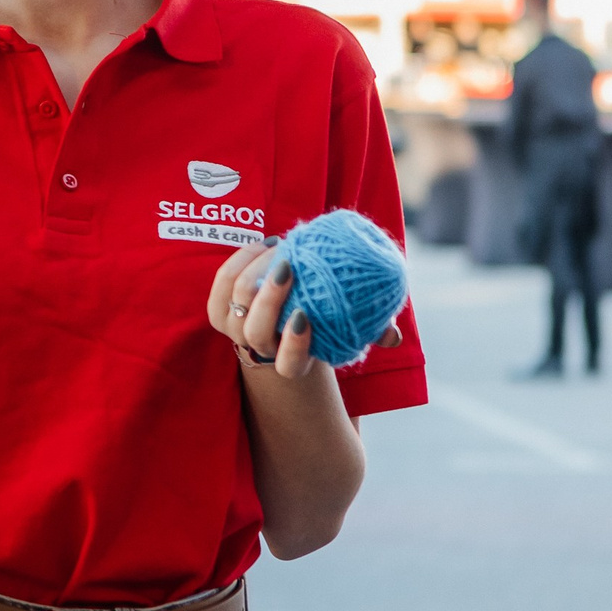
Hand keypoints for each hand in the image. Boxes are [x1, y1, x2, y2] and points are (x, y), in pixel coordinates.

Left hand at [207, 242, 401, 381]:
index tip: (303, 316)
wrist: (280, 317)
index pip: (288, 365)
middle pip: (255, 331)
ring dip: (257, 270)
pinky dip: (240, 260)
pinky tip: (264, 245)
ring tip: (281, 247)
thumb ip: (371, 330)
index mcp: (290, 362)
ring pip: (238, 300)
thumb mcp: (347, 327)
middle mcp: (259, 349)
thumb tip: (393, 336)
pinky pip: (222, 282)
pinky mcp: (218, 309)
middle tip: (288, 266)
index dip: (294, 345)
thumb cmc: (322, 319)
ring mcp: (234, 330)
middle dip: (269, 298)